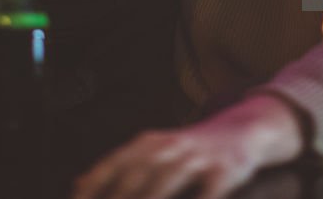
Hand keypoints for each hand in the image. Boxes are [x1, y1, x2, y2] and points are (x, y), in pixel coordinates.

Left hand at [73, 94, 304, 198]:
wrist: (243, 129)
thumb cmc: (189, 149)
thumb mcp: (154, 150)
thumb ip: (119, 167)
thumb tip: (78, 184)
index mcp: (148, 143)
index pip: (113, 164)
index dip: (94, 184)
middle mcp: (169, 146)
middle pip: (136, 175)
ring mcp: (197, 158)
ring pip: (167, 181)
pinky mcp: (224, 170)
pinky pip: (207, 193)